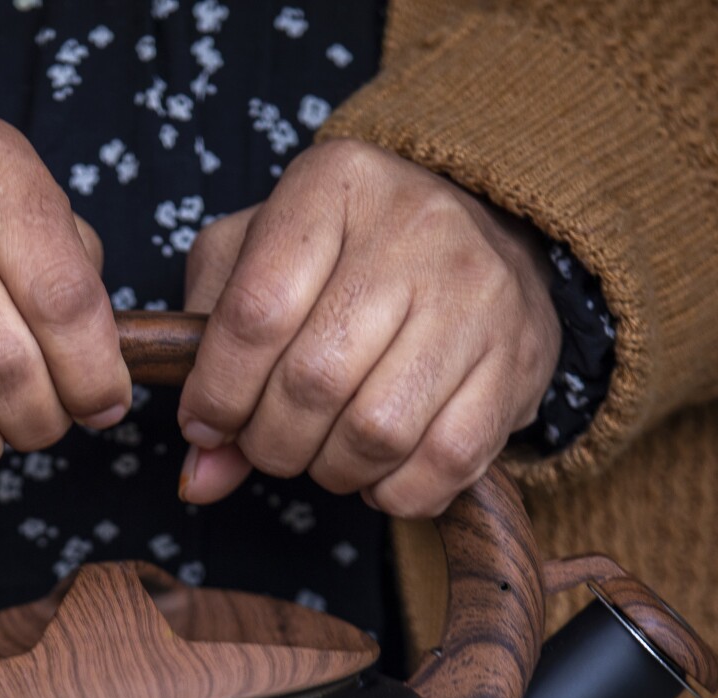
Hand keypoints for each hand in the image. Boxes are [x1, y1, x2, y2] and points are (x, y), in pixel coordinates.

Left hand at [176, 140, 558, 517]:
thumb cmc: (344, 256)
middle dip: (270, 440)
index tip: (205, 424)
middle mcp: (415, 228)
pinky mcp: (516, 359)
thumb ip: (209, 356)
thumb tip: (200, 477)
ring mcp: (477, 294)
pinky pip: (444, 462)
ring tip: (322, 453)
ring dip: (331, 470)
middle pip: (314, 380)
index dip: (218, 390)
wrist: (483, 236)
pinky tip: (379, 470)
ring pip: (377, 431)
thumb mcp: (257, 262)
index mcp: (335, 185)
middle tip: (267, 443)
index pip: (256, 312)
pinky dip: (395, 492)